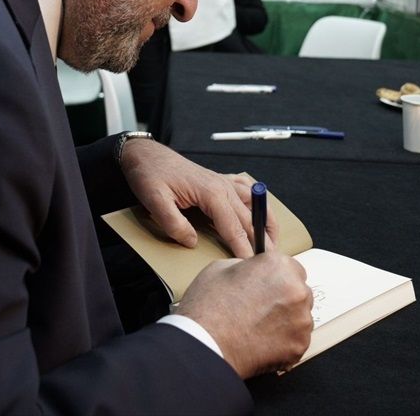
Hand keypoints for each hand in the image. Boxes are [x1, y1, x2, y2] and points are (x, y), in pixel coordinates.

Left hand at [120, 138, 277, 257]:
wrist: (146, 156)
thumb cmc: (150, 174)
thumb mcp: (154, 201)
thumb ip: (173, 223)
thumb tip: (192, 241)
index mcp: (210, 192)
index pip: (234, 226)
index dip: (244, 247)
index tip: (251, 264)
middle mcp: (222, 186)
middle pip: (250, 216)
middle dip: (262, 238)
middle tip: (269, 261)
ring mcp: (222, 181)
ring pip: (254, 202)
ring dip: (266, 220)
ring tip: (273, 240)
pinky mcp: (219, 180)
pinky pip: (246, 189)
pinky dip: (257, 201)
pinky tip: (259, 209)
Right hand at [176, 253, 313, 377]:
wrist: (205, 345)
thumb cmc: (209, 308)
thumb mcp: (221, 268)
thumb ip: (246, 266)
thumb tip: (253, 272)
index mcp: (279, 266)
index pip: (292, 268)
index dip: (277, 278)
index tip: (269, 286)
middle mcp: (296, 290)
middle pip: (300, 292)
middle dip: (285, 299)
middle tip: (261, 308)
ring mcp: (301, 320)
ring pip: (300, 318)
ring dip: (286, 320)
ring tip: (259, 327)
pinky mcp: (299, 346)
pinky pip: (296, 340)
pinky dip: (283, 342)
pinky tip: (261, 341)